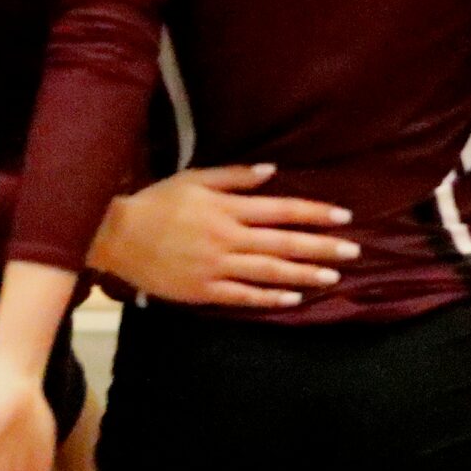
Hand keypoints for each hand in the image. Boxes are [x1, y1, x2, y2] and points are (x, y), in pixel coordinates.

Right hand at [87, 164, 357, 308]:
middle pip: (283, 243)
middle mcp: (228, 238)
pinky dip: (269, 297)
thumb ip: (235, 177)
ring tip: (331, 277)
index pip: (282, 210)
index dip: (315, 213)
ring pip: (269, 272)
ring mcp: (216, 267)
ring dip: (303, 275)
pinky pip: (242, 296)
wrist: (117, 235)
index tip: (343, 216)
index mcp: (228, 208)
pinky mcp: (203, 291)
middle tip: (353, 252)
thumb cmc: (157, 201)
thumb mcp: (196, 177)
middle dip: (321, 247)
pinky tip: (293, 298)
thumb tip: (273, 172)